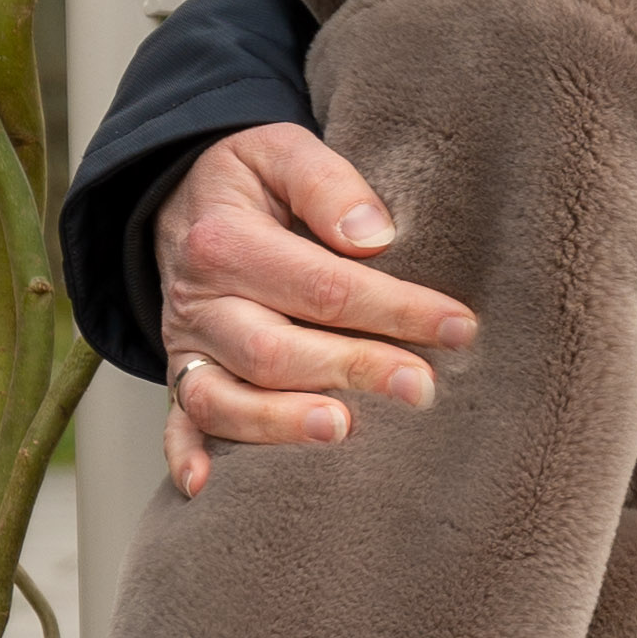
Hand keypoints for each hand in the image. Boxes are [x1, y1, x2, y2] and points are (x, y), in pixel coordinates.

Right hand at [157, 125, 480, 495]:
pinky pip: (178, 421)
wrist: (179, 195)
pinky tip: (206, 486)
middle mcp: (200, 300)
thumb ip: (327, 184)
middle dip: (354, 370)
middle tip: (422, 388)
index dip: (395, 309)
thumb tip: (372, 237)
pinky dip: (186, 454)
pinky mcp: (182, 373)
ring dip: (279, 422)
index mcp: (226, 242)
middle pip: (275, 350)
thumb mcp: (281, 151)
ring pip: (223, 398)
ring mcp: (187, 345)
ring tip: (340, 431)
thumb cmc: (250, 180)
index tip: (458, 327)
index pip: (323, 286)